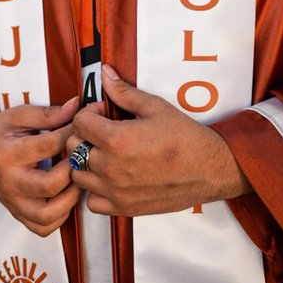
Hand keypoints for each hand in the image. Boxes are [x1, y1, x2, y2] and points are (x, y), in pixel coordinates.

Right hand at [0, 97, 80, 235]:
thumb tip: (77, 106)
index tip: (81, 127)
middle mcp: (9, 182)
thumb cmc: (1, 130)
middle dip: (73, 169)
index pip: (48, 146)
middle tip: (81, 157)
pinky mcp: (17, 214)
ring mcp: (12, 202)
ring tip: (76, 178)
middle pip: (50, 184)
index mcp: (8, 153)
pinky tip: (65, 195)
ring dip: (70, 198)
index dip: (71, 134)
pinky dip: (60, 216)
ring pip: (48, 215)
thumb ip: (49, 113)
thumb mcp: (20, 114)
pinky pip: (43, 228)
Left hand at [66, 65, 250, 216]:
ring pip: (78, 175)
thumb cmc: (185, 137)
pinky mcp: (124, 208)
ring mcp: (116, 191)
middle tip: (104, 130)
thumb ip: (124, 92)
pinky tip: (110, 176)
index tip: (104, 113)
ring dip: (87, 161)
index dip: (90, 112)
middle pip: (73, 147)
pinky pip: (92, 202)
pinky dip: (95, 189)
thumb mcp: (154, 107)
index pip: (79, 122)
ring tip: (106, 152)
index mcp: (117, 140)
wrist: (208, 168)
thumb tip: (105, 74)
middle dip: (84, 134)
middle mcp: (111, 168)